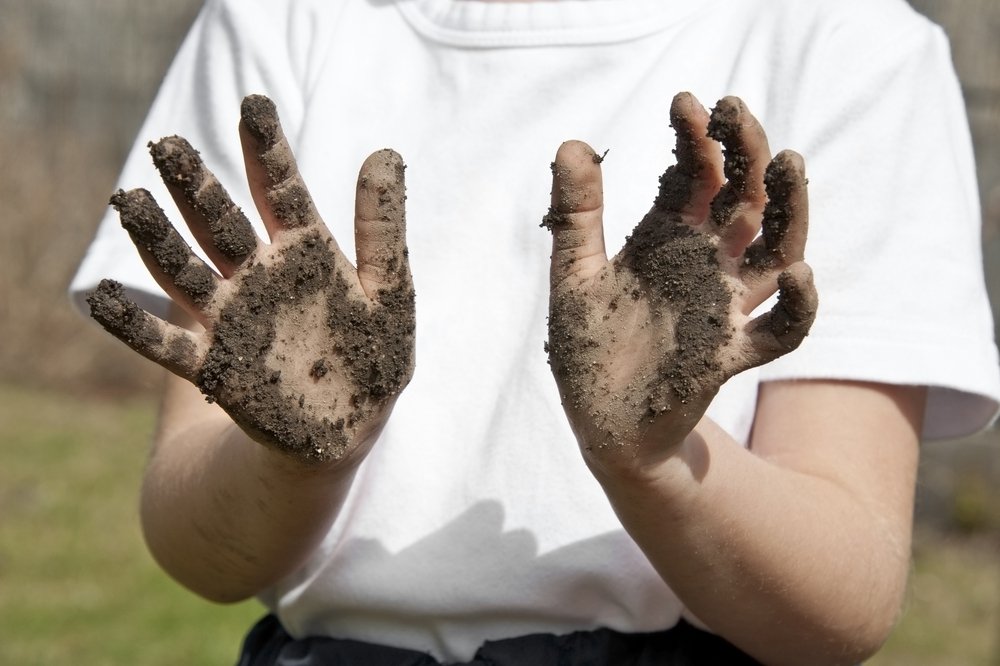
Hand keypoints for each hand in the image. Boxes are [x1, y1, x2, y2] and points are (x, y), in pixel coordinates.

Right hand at [88, 95, 414, 466]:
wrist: (349, 429)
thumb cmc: (374, 357)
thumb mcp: (391, 290)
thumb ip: (382, 226)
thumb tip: (384, 152)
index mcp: (306, 251)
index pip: (281, 189)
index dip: (267, 148)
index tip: (254, 103)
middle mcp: (261, 275)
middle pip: (220, 220)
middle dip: (195, 184)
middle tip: (167, 143)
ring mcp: (232, 317)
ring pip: (185, 269)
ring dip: (157, 237)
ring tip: (130, 199)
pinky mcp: (212, 365)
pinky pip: (164, 343)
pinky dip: (131, 323)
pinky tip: (99, 296)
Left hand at [543, 92, 816, 474]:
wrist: (601, 426)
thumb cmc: (588, 351)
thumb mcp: (574, 277)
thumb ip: (575, 216)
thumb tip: (573, 143)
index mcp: (666, 241)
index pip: (694, 178)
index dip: (695, 140)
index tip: (686, 102)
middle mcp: (704, 266)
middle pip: (743, 200)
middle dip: (744, 154)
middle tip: (736, 112)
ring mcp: (725, 308)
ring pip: (775, 250)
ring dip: (788, 208)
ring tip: (788, 163)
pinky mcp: (733, 354)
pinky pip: (782, 330)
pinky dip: (797, 305)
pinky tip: (794, 273)